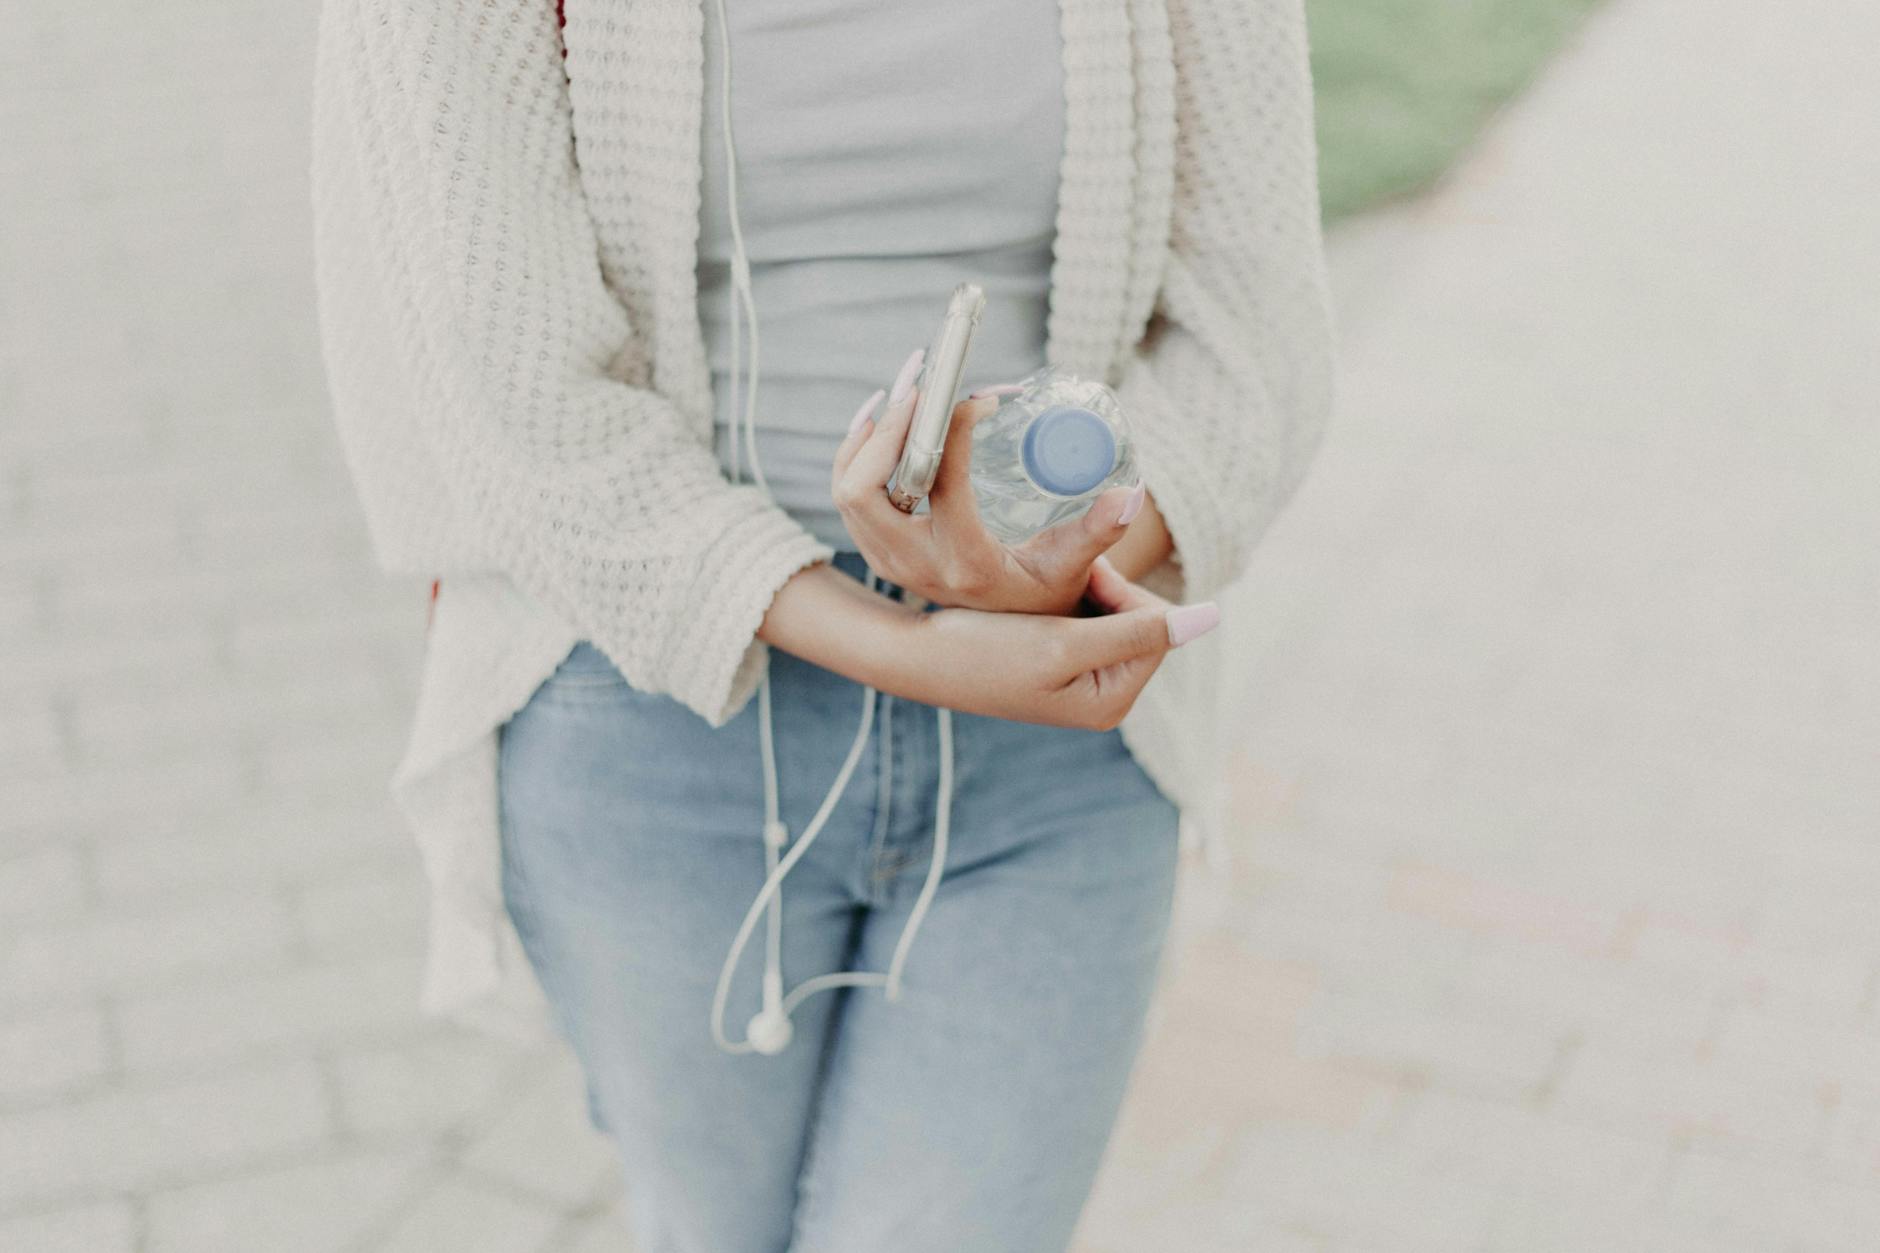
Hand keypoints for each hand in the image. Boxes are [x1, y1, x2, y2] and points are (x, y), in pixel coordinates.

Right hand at [758, 549, 1221, 731]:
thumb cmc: (983, 652)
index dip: (1121, 589)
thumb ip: (1137, 631)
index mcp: (1113, 701)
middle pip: (1136, 618)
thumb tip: (1211, 618)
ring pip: (1109, 612)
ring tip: (1040, 586)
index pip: (1155, 625)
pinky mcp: (1059, 664)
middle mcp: (1104, 697)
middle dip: (1101, 589)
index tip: (1079, 572)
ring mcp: (1081, 682)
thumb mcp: (1063, 641)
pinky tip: (1031, 597)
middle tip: (1058, 576)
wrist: (917, 659)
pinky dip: (1063, 598)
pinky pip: (1083, 617)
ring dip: (1080, 589)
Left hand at [831, 355, 1148, 615]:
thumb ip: (1099, 531)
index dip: (950, 432)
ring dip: (868, 435)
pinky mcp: (882, 553)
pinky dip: (855, 454)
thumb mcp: (1075, 566)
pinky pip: (848, 498)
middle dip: (886, 430)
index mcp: (967, 564)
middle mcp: (918, 566)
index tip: (979, 399)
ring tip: (904, 390)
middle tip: (922, 386)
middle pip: (863, 492)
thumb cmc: (1050, 593)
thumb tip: (1131, 494)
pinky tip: (879, 418)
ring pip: (847, 492)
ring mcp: (893, 562)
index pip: (941, 487)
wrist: (1012, 640)